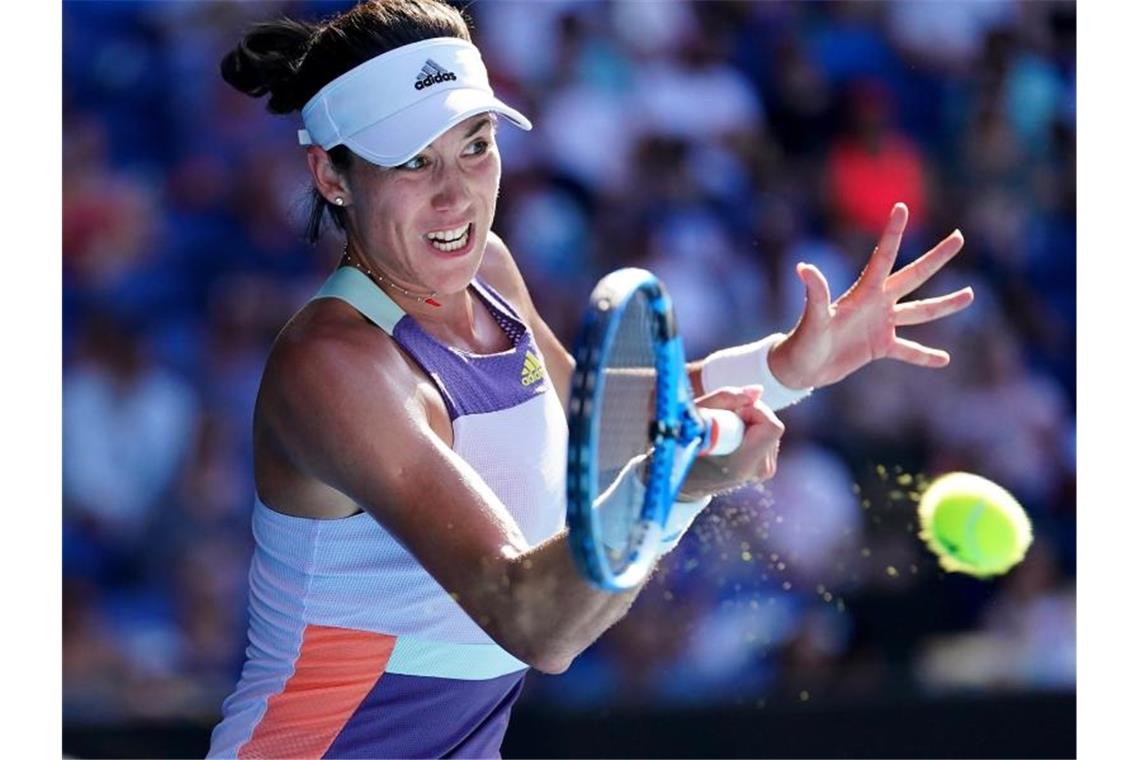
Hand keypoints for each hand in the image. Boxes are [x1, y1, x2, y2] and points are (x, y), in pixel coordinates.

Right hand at [680, 385, 784, 498]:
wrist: (684, 483)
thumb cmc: (683, 445)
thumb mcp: (694, 417)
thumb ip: (726, 399)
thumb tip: (758, 390)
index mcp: (741, 462)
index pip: (771, 427)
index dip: (753, 411)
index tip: (731, 413)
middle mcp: (757, 470)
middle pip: (770, 425)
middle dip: (748, 415)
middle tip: (723, 422)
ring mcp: (763, 472)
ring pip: (769, 430)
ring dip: (749, 424)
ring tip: (724, 434)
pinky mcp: (765, 470)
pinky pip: (767, 438)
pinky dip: (751, 432)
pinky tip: (732, 441)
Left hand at [768, 203, 973, 389]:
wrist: (800, 367)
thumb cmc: (803, 340)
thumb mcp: (813, 318)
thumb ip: (816, 293)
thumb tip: (804, 267)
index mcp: (863, 292)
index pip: (883, 256)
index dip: (892, 232)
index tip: (901, 206)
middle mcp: (877, 303)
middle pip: (913, 276)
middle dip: (936, 258)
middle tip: (959, 237)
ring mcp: (881, 324)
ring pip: (920, 312)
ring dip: (944, 305)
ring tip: (970, 294)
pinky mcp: (880, 347)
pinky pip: (908, 350)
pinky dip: (924, 356)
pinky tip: (944, 359)